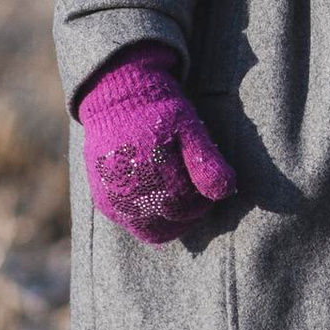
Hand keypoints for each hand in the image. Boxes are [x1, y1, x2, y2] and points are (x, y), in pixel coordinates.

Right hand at [77, 52, 240, 247]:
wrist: (116, 98)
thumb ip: (206, 161)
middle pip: (172, 222)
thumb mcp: (189, 128)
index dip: (202, 200)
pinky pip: (132, 225)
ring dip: (169, 219)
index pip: (189, 208)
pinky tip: (155, 195)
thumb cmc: (159, 111)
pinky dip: (147, 217)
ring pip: (152, 231)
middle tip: (191, 189)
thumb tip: (224, 192)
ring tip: (175, 193)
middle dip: (188, 210)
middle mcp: (132, 194)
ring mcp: (116, 201)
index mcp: (156, 176)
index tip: (205, 183)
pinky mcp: (105, 202)